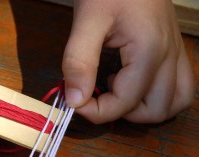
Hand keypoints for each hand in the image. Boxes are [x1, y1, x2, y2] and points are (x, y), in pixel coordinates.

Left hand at [62, 0, 193, 122]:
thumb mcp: (87, 21)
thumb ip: (79, 61)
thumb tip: (75, 100)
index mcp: (148, 52)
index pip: (125, 102)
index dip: (97, 111)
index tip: (75, 102)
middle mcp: (169, 57)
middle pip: (155, 111)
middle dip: (122, 113)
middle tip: (98, 95)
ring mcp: (175, 53)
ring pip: (174, 102)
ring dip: (144, 108)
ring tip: (118, 89)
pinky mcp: (173, 49)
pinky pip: (179, 86)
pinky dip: (158, 95)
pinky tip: (135, 81)